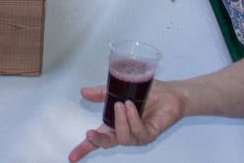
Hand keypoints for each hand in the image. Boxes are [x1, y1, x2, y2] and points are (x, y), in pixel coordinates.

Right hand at [68, 81, 184, 160]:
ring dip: (120, 121)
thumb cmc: (150, 93)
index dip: (84, 149)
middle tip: (90, 133)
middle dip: (97, 140)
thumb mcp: (121, 89)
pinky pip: (138, 132)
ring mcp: (137, 135)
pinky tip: (131, 107)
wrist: (171, 93)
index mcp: (116, 124)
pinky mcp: (150, 134)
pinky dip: (133, 119)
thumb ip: (102, 93)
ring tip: (122, 104)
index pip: (99, 139)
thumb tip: (83, 92)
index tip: (72, 157)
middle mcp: (125, 132)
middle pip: (107, 143)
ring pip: (123, 138)